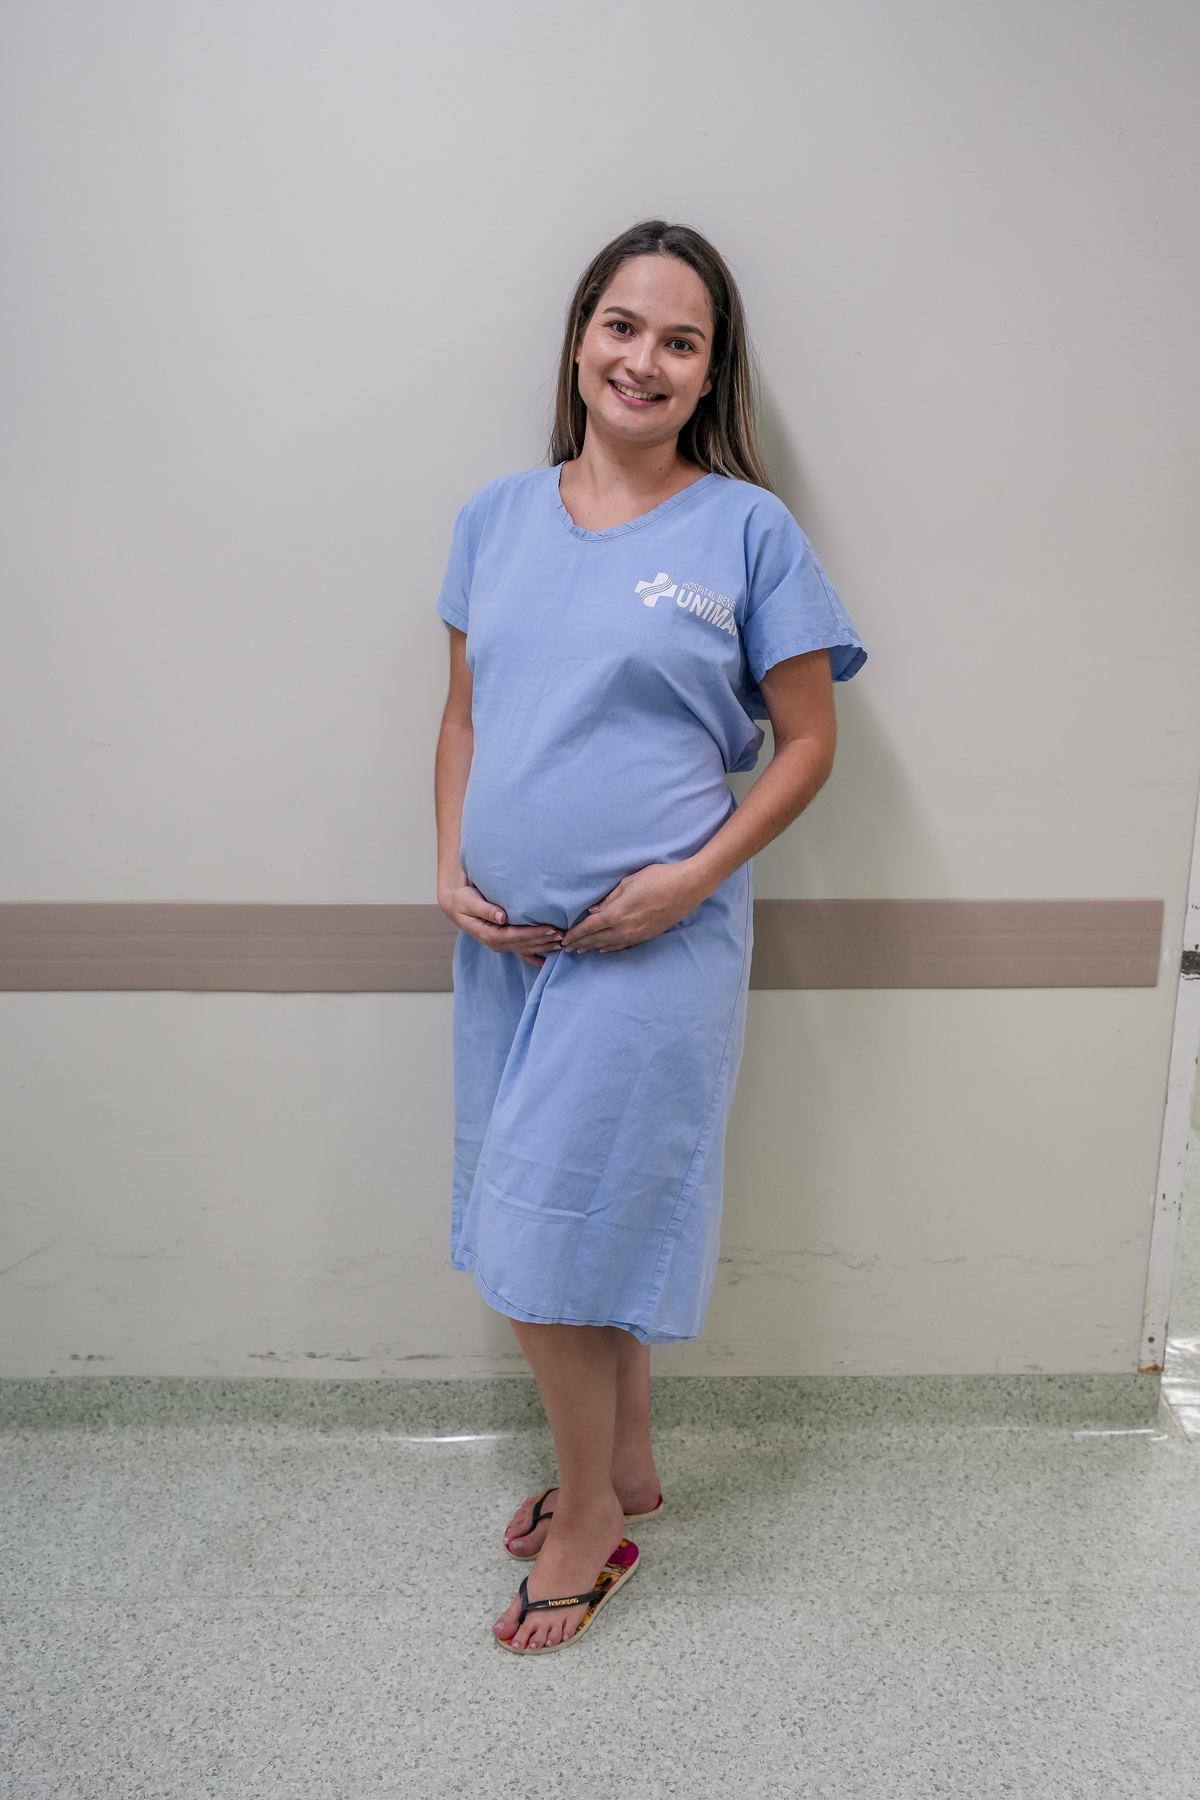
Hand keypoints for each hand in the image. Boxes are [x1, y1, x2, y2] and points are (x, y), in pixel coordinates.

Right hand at [439, 879, 563, 967]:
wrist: (456, 904)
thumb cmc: (463, 900)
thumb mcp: (470, 902)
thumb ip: (485, 909)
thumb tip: (502, 916)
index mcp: (489, 934)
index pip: (516, 936)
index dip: (534, 934)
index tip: (551, 928)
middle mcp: (496, 943)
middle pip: (525, 945)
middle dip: (544, 940)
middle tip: (564, 935)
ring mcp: (501, 944)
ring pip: (526, 949)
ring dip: (544, 947)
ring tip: (562, 943)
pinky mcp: (505, 941)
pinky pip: (522, 952)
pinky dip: (536, 956)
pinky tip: (548, 960)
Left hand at [560, 863, 705, 954]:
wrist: (687, 887)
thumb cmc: (658, 878)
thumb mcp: (629, 882)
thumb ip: (609, 898)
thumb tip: (593, 911)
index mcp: (617, 914)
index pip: (589, 927)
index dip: (576, 934)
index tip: (565, 939)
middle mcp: (625, 929)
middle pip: (597, 939)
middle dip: (581, 943)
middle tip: (567, 948)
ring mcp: (637, 935)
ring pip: (610, 945)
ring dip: (594, 948)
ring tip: (582, 951)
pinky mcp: (648, 936)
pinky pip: (624, 945)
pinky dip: (611, 948)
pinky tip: (605, 950)